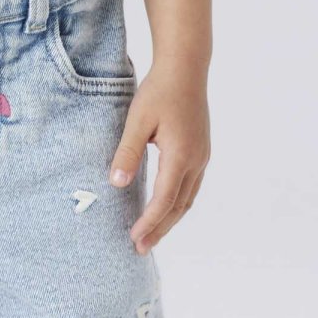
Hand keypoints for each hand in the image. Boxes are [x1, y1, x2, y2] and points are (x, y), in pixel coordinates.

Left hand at [108, 64, 210, 254]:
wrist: (186, 68)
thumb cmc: (159, 91)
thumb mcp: (137, 121)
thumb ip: (126, 153)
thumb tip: (116, 184)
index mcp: (180, 155)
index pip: (164, 200)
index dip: (149, 222)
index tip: (134, 239)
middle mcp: (196, 160)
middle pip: (178, 207)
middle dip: (159, 229)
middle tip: (141, 249)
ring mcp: (202, 157)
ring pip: (187, 200)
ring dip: (169, 220)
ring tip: (152, 237)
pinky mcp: (200, 152)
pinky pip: (190, 188)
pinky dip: (176, 205)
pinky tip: (164, 211)